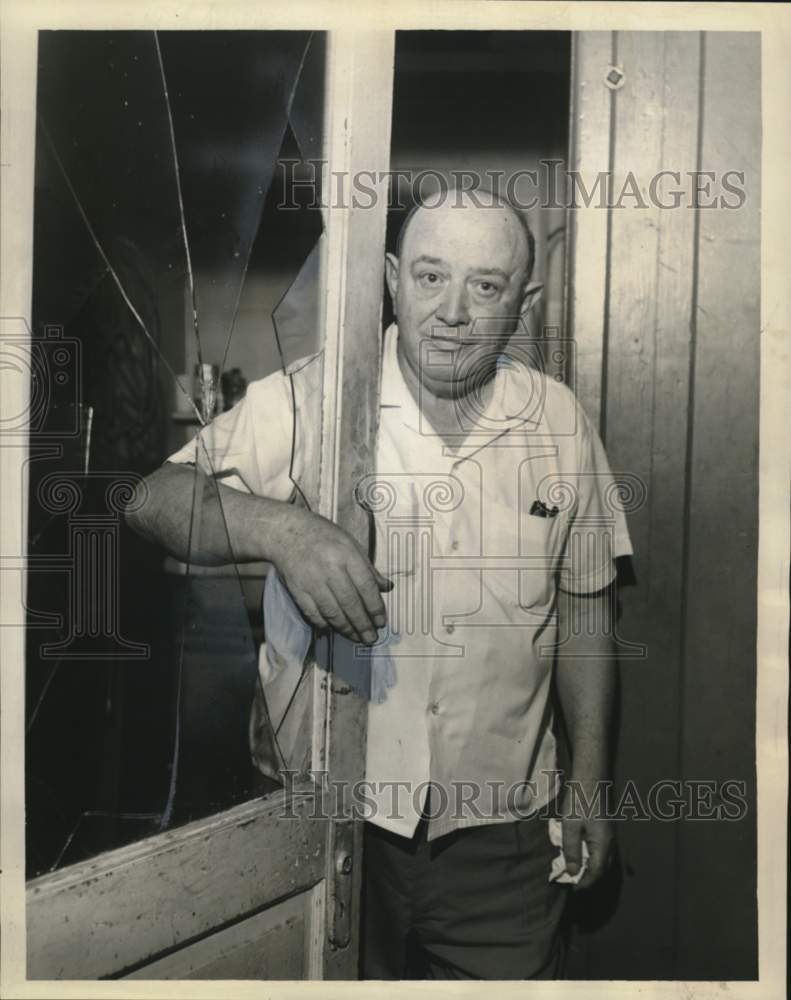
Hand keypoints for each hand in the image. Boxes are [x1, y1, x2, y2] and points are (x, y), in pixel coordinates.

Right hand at [270, 506, 392, 644]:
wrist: (285, 532)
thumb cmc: (323, 536)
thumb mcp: (351, 543)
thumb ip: (368, 567)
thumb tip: (387, 587)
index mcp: (346, 555)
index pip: (366, 586)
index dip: (375, 607)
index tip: (382, 621)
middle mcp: (330, 569)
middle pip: (350, 603)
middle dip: (363, 624)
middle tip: (371, 638)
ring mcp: (312, 582)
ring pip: (332, 613)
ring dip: (346, 629)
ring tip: (357, 638)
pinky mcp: (297, 591)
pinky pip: (313, 614)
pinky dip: (324, 625)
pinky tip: (333, 630)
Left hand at [559, 781, 613, 890]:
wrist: (591, 777)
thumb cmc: (579, 800)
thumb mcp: (570, 826)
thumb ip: (572, 850)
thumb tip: (573, 872)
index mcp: (603, 844)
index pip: (596, 872)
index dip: (585, 882)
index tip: (573, 889)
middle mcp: (610, 842)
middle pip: (603, 868)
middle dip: (590, 878)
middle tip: (575, 882)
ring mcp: (610, 834)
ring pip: (604, 859)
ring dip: (592, 867)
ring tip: (577, 870)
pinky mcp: (607, 827)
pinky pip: (602, 849)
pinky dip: (593, 856)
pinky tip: (582, 852)